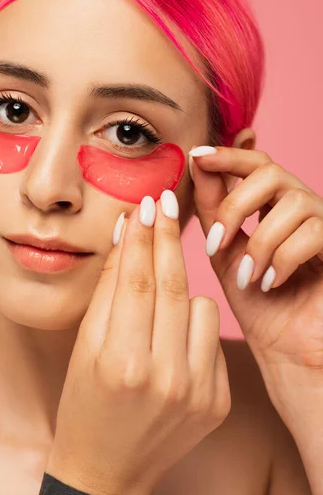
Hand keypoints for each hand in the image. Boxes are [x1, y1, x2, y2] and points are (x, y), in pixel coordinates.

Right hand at [45, 193, 230, 494]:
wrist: (107, 468)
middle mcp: (167, 377)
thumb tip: (127, 235)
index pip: (136, 280)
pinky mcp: (219, 399)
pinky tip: (172, 340)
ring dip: (181, 292)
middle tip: (164, 201)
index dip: (140, 237)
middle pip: (173, 285)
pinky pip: (213, 337)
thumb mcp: (84, 346)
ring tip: (157, 305)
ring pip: (203, 305)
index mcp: (122, 363)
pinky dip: (194, 326)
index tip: (143, 204)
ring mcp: (199, 391)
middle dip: (167, 237)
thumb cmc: (83, 404)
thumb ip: (108, 290)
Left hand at [189, 145, 322, 378]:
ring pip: (292, 202)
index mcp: (272, 205)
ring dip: (261, 242)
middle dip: (236, 204)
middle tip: (216, 242)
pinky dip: (284, 258)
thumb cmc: (256, 303)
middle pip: (271, 171)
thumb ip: (213, 209)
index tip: (196, 157)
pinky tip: (272, 283)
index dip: (227, 156)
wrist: (286, 350)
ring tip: (248, 277)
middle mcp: (301, 207)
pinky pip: (315, 232)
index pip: (254, 163)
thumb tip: (196, 163)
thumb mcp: (225, 250)